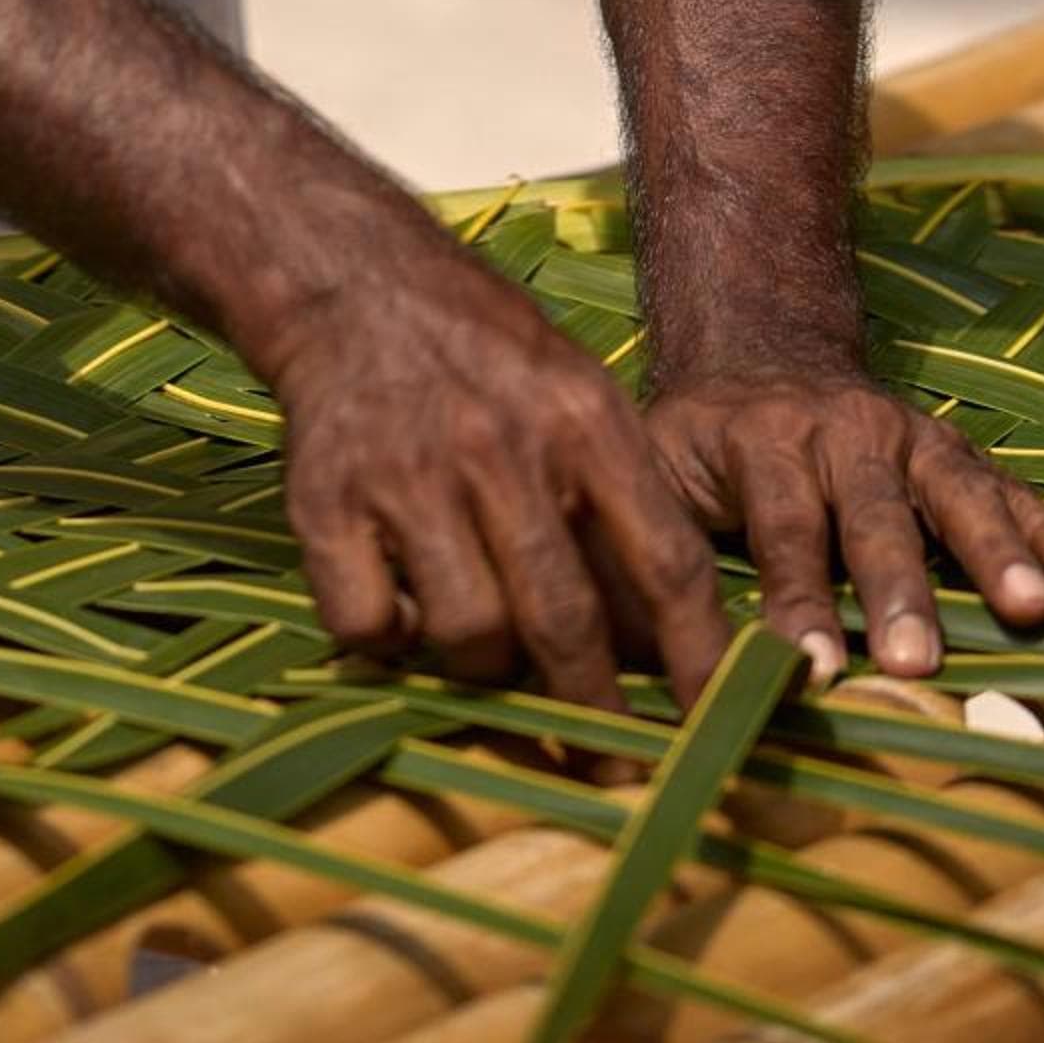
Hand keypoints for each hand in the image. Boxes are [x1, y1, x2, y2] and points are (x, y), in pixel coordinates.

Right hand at [265, 246, 732, 713]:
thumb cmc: (489, 358)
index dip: (698, 660)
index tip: (718, 727)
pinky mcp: (325, 501)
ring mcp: (408, 475)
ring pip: (471, 638)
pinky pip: (370, 628)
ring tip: (484, 643)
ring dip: (484, 668)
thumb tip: (662, 649)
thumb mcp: (579, 396)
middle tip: (613, 760)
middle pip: (566, 622)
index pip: (665, 564)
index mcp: (582, 418)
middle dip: (597, 713)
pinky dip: (390, 642)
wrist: (358, 282)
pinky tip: (400, 610)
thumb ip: (619, 504)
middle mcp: (500, 447)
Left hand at [644, 368, 1043, 683]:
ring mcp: (902, 432)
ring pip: (951, 492)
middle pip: (873, 515)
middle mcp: (838, 431)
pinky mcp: (945, 445)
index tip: (815, 670)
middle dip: (897, 591)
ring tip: (1033, 610)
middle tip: (916, 662)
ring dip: (994, 552)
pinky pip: (999, 484)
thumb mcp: (655, 467)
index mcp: (759, 441)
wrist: (758, 347)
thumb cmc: (696, 441)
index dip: (797, 598)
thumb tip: (634, 645)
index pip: (781, 528)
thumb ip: (654, 541)